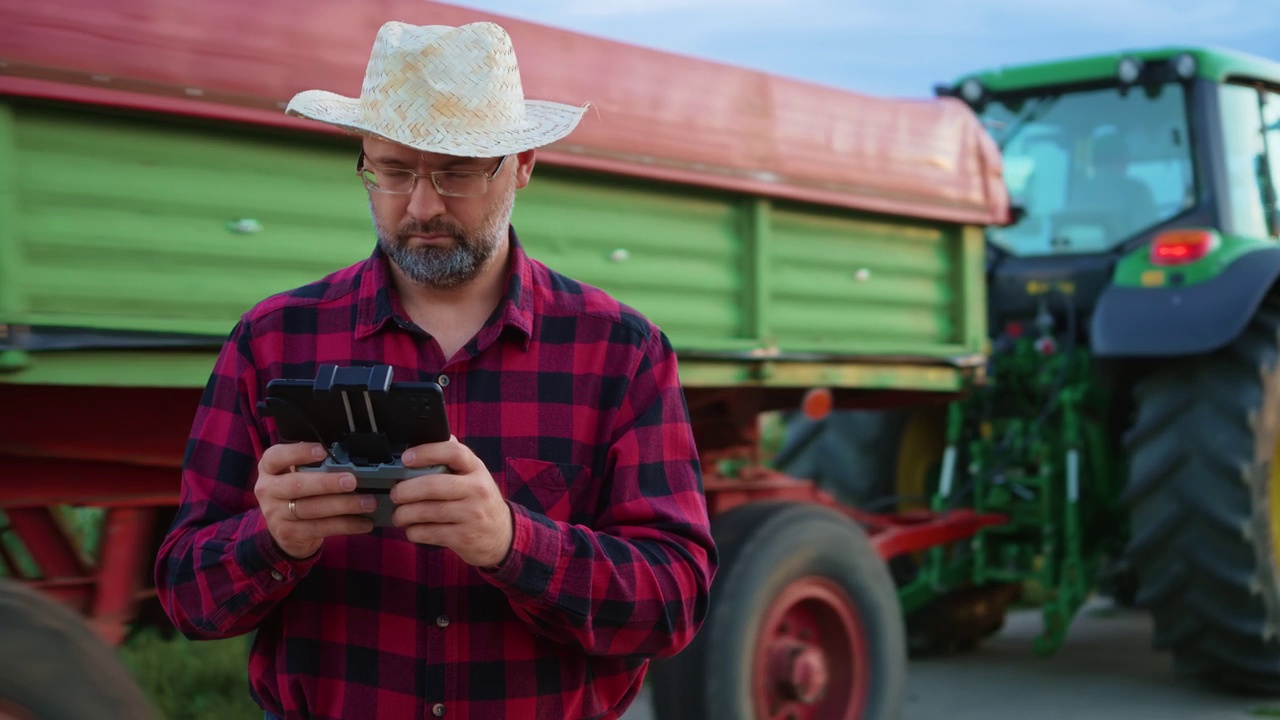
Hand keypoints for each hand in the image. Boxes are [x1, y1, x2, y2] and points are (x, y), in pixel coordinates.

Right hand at [254, 442, 375, 558]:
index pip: (276, 456)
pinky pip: (320, 528)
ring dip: (343, 505)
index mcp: (270, 469)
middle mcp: (267, 490)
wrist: (285, 531)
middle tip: (352, 481)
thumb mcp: (297, 475)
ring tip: (367, 502)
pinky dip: (346, 525)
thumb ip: (314, 466)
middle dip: (327, 483)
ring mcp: (275, 514)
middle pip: (297, 485)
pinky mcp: (289, 534)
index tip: (323, 451)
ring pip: (312, 509)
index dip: (298, 452)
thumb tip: (350, 460)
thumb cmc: (298, 494)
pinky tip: (363, 522)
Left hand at [390, 437, 513, 567]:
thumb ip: (455, 459)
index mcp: (477, 469)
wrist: (502, 535)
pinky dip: (414, 532)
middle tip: (395, 493)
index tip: (406, 458)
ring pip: (426, 511)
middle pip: (433, 485)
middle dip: (405, 490)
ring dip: (404, 514)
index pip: (454, 452)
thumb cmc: (481, 501)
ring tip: (399, 515)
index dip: (427, 452)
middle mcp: (476, 490)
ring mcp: (471, 515)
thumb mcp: (475, 476)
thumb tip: (434, 436)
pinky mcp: (463, 537)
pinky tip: (412, 529)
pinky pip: (429, 533)